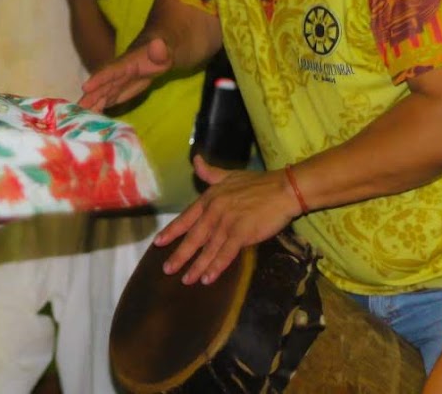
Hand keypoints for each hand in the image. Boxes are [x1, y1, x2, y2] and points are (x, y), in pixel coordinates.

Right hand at [77, 36, 172, 111]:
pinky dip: (97, 107)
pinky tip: (89, 117)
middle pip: (101, 85)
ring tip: (78, 117)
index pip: (111, 71)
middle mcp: (117, 73)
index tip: (85, 87)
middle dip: (89, 96)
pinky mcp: (118, 90)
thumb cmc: (162, 51)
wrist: (156, 53)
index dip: (99, 79)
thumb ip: (160, 49)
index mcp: (127, 63)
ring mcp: (116, 82)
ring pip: (101, 94)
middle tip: (76, 109)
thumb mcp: (164, 50)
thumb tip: (158, 44)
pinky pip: (106, 99)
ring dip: (90, 104)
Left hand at [153, 157, 298, 284]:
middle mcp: (214, 211)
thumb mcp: (229, 175)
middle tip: (167, 269)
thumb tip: (195, 160)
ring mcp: (227, 222)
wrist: (283, 189)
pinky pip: (226, 253)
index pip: (186, 217)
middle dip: (179, 255)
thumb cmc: (258, 183)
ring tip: (186, 280)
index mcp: (210, 198)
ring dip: (196, 266)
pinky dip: (216, 266)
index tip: (158, 243)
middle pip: (193, 236)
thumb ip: (209, 173)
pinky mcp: (242, 233)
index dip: (172, 231)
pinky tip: (208, 279)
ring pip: (207, 248)